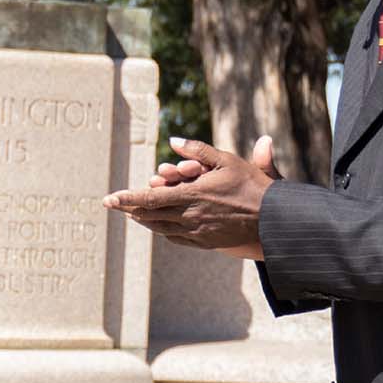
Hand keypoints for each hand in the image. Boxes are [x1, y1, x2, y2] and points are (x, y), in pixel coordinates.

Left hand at [103, 136, 274, 258]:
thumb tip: (173, 139)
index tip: (108, 199)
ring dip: (144, 220)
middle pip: (149, 215)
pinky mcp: (205, 243)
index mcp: (191, 196)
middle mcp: (190, 217)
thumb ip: (198, 150)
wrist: (275, 221)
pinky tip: (159, 225)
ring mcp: (197, 233)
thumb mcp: (227, 160)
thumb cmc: (252, 186)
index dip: (127, 199)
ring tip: (132, 213)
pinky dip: (163, 230)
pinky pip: (176, 237)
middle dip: (129, 209)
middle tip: (114, 204)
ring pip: (160, 228)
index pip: (150, 199)